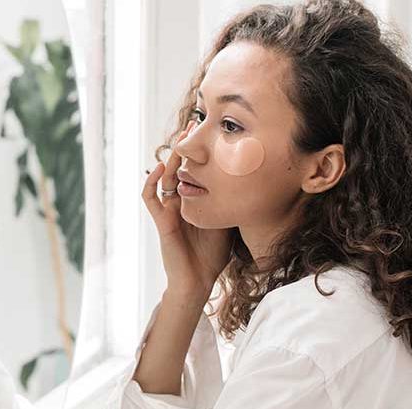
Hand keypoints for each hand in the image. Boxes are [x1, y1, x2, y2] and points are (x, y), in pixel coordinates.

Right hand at [142, 123, 232, 304]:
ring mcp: (169, 210)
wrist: (198, 280)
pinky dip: (152, 183)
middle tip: (193, 126)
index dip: (200, 152)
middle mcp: (180, 202)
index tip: (211, 134)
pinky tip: (161, 170)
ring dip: (171, 159)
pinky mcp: (161, 221)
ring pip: (165, 178)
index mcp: (195, 200)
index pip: (195, 170)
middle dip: (185, 148)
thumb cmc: (213, 255)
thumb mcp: (229, 219)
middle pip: (179, 168)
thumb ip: (234, 202)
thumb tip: (260, 181)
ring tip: (179, 141)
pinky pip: (151, 198)